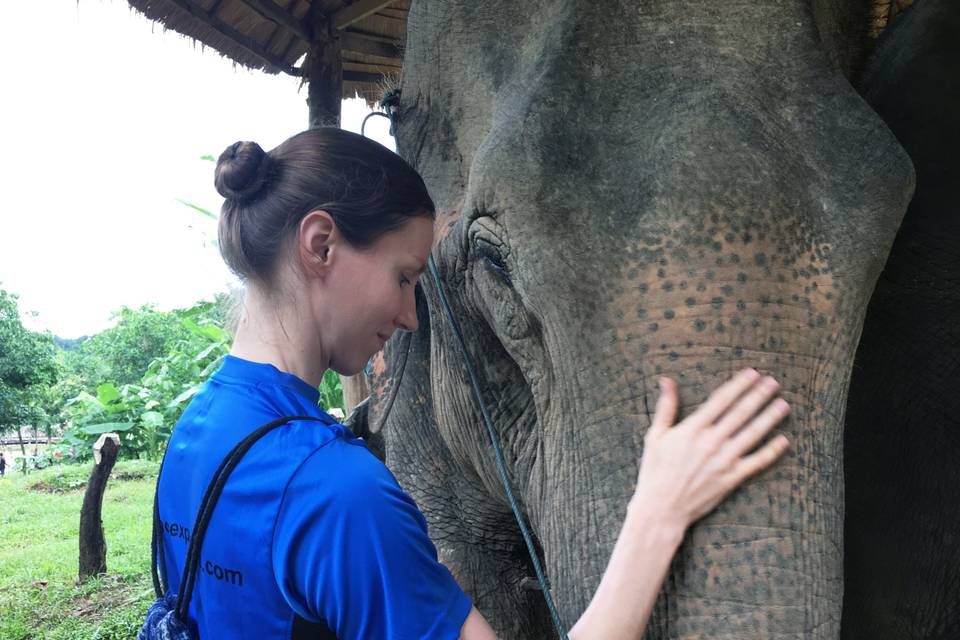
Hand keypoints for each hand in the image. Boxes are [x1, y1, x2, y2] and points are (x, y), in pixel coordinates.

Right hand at [632, 369, 790, 531]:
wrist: (661, 508)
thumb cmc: (654, 471)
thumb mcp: (655, 436)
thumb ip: (666, 407)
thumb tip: (667, 380)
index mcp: (692, 429)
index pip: (721, 400)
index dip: (738, 385)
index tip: (752, 373)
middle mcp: (711, 442)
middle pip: (741, 413)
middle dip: (759, 395)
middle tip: (773, 382)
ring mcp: (723, 461)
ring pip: (753, 434)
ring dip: (769, 418)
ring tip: (783, 404)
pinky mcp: (731, 479)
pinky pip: (756, 462)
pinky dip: (771, 451)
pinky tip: (783, 440)